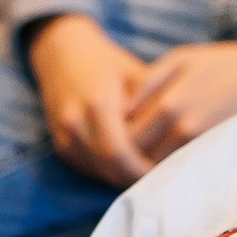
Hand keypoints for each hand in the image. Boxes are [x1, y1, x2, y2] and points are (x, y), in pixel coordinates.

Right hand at [29, 15, 154, 185]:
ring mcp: (62, 134)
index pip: (119, 151)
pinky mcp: (58, 142)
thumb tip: (179, 133)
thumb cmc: (109, 64)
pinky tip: (128, 169)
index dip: (141, 168)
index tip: (166, 173)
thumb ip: (153, 103)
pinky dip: (106, 172)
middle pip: (106, 167)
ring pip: (94, 171)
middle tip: (161, 181)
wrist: (63, 55)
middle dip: (134, 178)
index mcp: (97, 104)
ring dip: (120, 178)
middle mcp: (74, 122)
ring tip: (148, 177)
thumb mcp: (136, 75)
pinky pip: (84, 167)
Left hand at [126, 39, 236, 160]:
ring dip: (149, 164)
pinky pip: (184, 168)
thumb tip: (121, 111)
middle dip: (128, 156)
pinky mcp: (219, 152)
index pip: (125, 137)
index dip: (115, 138)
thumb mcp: (180, 59)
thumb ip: (146, 84)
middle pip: (139, 157)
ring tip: (147, 155)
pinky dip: (172, 166)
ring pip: (160, 167)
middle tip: (124, 150)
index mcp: (168, 104)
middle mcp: (183, 129)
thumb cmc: (224, 63)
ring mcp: (204, 144)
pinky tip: (173, 157)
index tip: (114, 134)